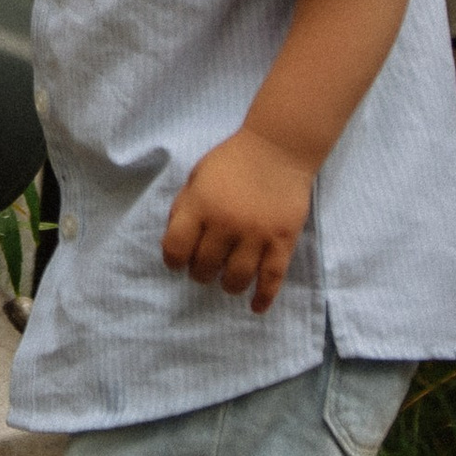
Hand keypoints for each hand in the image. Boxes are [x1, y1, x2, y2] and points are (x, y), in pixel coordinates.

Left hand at [161, 126, 315, 311]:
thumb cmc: (232, 162)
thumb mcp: (197, 178)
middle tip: (205, 268)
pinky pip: (272, 278)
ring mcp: (256, 234)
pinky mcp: (282, 241)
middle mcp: (226, 224)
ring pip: (236, 278)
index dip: (172, 261)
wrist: (277, 148)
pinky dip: (263, 297)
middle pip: (204, 267)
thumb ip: (183, 209)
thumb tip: (174, 244)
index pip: (175, 248)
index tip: (178, 262)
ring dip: (227, 285)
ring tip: (227, 279)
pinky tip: (256, 307)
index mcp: (200, 206)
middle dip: (200, 273)